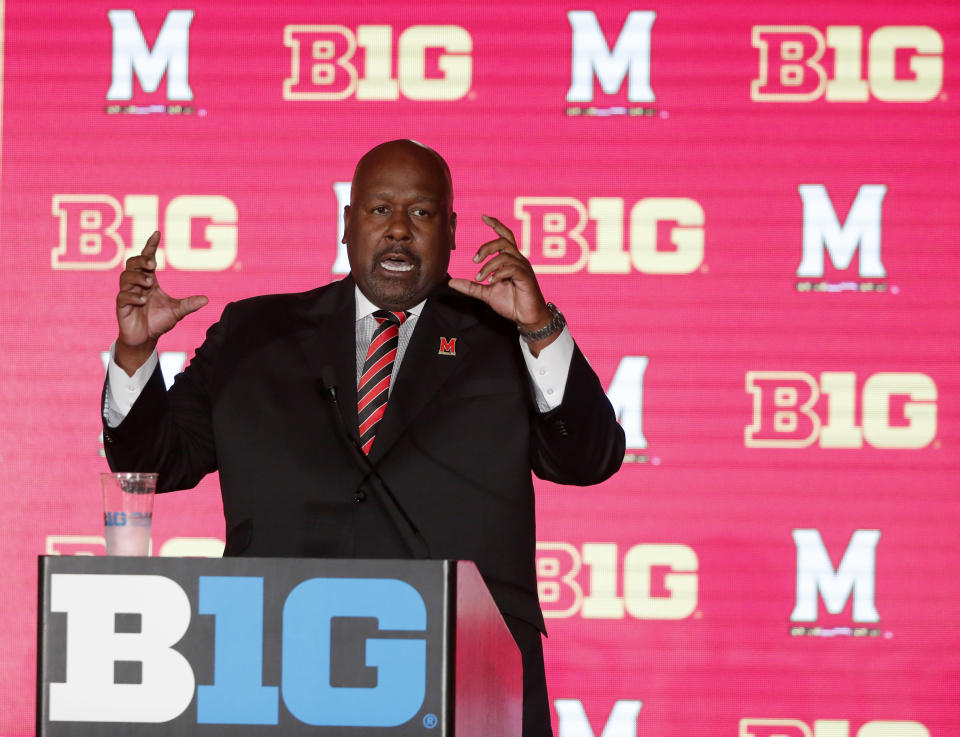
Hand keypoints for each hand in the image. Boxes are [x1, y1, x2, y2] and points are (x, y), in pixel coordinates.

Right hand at [115, 231, 207, 374]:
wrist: (146, 339)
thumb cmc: (158, 322)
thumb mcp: (177, 311)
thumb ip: (189, 305)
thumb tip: (207, 300)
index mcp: (148, 281)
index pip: (147, 258)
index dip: (150, 245)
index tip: (157, 233)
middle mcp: (136, 285)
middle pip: (132, 264)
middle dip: (141, 260)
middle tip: (153, 264)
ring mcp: (127, 295)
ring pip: (124, 277)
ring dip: (137, 277)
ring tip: (149, 283)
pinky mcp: (121, 307)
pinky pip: (122, 297)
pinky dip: (132, 296)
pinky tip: (142, 300)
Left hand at [449, 215, 554, 347]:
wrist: (526, 318)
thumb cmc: (511, 303)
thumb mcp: (486, 294)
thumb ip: (470, 286)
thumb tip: (450, 283)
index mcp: (511, 260)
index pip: (505, 236)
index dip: (496, 224)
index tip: (484, 217)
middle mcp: (519, 260)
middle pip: (503, 241)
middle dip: (486, 247)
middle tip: (474, 261)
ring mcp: (524, 268)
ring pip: (505, 255)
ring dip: (489, 265)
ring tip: (479, 278)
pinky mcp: (526, 278)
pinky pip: (512, 269)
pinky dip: (499, 273)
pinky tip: (491, 282)